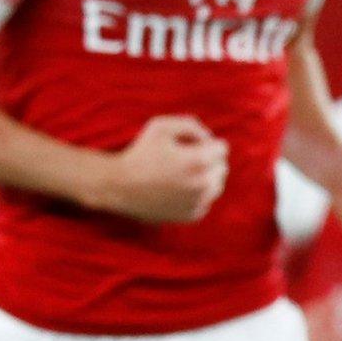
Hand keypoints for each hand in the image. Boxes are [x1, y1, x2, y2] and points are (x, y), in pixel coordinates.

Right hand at [94, 115, 227, 222]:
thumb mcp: (162, 126)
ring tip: (183, 174)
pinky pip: (206, 201)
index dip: (205, 144)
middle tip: (184, 160)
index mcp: (199, 161)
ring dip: (206, 178)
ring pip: (217, 186)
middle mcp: (203, 184)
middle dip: (208, 161)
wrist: (119, 186)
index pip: (222, 148)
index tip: (187, 147)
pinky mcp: (191, 216)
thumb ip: (191, 125)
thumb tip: (210, 138)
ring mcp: (198, 202)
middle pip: (222, 167)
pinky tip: (178, 189)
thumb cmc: (140, 152)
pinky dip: (197, 195)